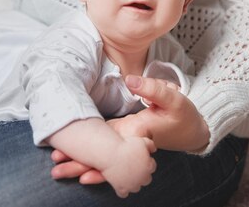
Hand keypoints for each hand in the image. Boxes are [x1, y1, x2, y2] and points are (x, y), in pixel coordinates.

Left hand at [50, 76, 208, 182]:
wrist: (193, 129)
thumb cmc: (183, 116)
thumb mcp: (173, 98)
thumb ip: (152, 88)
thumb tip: (129, 80)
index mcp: (136, 135)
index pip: (108, 150)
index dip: (88, 156)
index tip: (67, 155)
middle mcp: (128, 143)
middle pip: (100, 158)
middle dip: (77, 165)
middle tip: (55, 169)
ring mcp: (126, 142)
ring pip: (101, 157)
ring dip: (81, 163)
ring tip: (58, 167)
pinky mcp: (126, 137)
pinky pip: (107, 150)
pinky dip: (92, 155)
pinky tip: (75, 158)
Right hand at [101, 136, 155, 197]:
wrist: (110, 152)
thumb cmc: (125, 145)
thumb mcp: (140, 141)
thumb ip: (150, 144)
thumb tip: (153, 149)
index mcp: (148, 166)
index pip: (152, 167)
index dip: (146, 162)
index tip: (139, 159)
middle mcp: (142, 177)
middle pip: (146, 179)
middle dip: (142, 174)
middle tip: (134, 167)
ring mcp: (132, 184)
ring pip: (136, 187)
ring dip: (133, 182)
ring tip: (126, 174)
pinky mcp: (122, 188)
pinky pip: (124, 194)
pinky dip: (122, 190)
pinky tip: (119, 182)